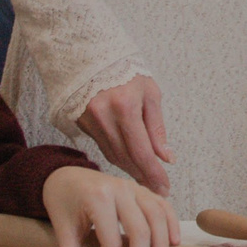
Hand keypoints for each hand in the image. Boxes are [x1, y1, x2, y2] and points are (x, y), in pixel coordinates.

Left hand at [42, 165, 178, 246]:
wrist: (67, 176)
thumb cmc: (64, 203)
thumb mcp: (63, 230)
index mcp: (97, 198)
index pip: (111, 239)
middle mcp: (119, 190)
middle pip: (139, 229)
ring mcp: (134, 187)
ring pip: (156, 217)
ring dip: (161, 244)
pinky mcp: (142, 189)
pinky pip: (163, 205)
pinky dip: (171, 223)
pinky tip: (174, 243)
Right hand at [78, 74, 172, 195]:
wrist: (90, 56)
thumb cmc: (126, 70)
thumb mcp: (150, 93)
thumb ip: (157, 127)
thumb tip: (166, 157)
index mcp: (125, 106)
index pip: (142, 151)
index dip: (153, 173)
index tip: (164, 188)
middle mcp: (104, 117)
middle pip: (126, 158)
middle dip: (143, 176)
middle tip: (157, 190)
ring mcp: (89, 121)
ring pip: (113, 156)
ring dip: (130, 170)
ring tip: (146, 180)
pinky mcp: (80, 124)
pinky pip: (103, 147)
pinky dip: (118, 157)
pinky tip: (129, 164)